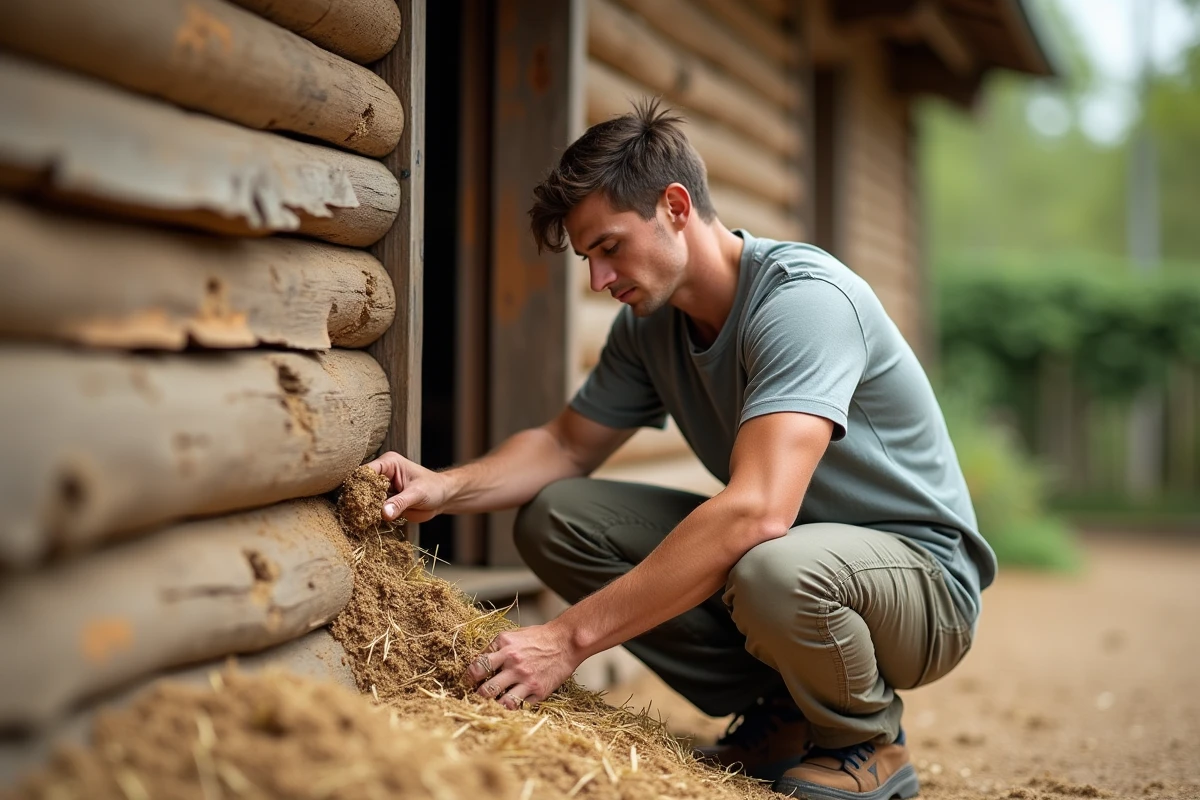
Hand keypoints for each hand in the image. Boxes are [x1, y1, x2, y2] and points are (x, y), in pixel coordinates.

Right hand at [364, 451, 453, 523]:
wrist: (443, 498)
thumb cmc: (433, 488)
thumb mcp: (417, 493)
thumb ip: (400, 502)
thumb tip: (384, 513)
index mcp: (389, 463)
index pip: (367, 471)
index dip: (359, 484)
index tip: (356, 499)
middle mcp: (382, 474)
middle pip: (362, 486)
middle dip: (359, 499)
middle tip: (355, 512)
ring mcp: (382, 489)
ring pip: (366, 499)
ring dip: (363, 509)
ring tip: (358, 519)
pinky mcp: (384, 502)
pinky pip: (373, 509)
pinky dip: (370, 516)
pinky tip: (366, 523)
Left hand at [465, 623, 580, 709]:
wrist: (566, 641)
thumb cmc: (538, 638)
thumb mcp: (512, 635)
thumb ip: (495, 648)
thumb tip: (477, 663)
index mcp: (505, 646)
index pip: (478, 667)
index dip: (468, 678)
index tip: (467, 682)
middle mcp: (514, 663)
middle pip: (486, 689)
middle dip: (478, 696)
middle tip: (476, 697)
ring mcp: (527, 679)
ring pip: (502, 703)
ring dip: (494, 705)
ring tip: (492, 704)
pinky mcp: (539, 691)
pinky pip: (520, 706)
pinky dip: (514, 706)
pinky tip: (513, 702)